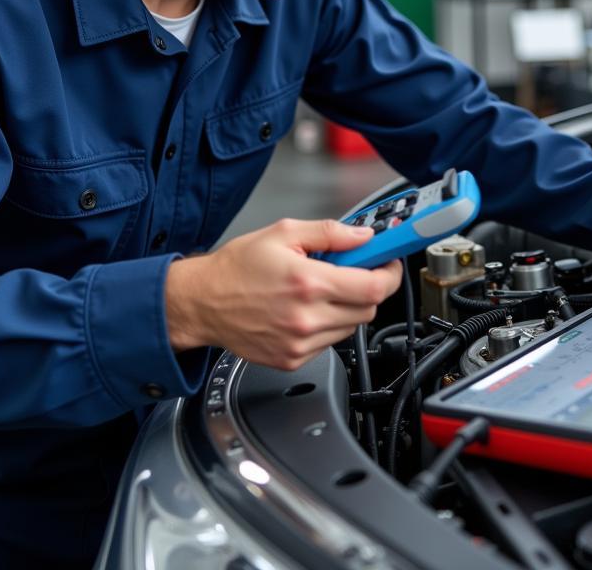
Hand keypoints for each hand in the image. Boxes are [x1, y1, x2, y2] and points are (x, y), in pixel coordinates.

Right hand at [165, 219, 402, 369]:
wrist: (201, 302)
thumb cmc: (237, 267)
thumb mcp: (284, 233)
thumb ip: (331, 232)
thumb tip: (364, 235)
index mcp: (308, 282)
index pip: (374, 287)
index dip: (390, 273)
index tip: (389, 263)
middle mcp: (306, 317)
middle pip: (368, 309)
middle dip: (368, 287)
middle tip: (354, 272)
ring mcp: (300, 343)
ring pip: (351, 327)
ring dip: (348, 307)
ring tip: (322, 290)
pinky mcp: (292, 359)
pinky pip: (329, 343)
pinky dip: (328, 325)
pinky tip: (307, 309)